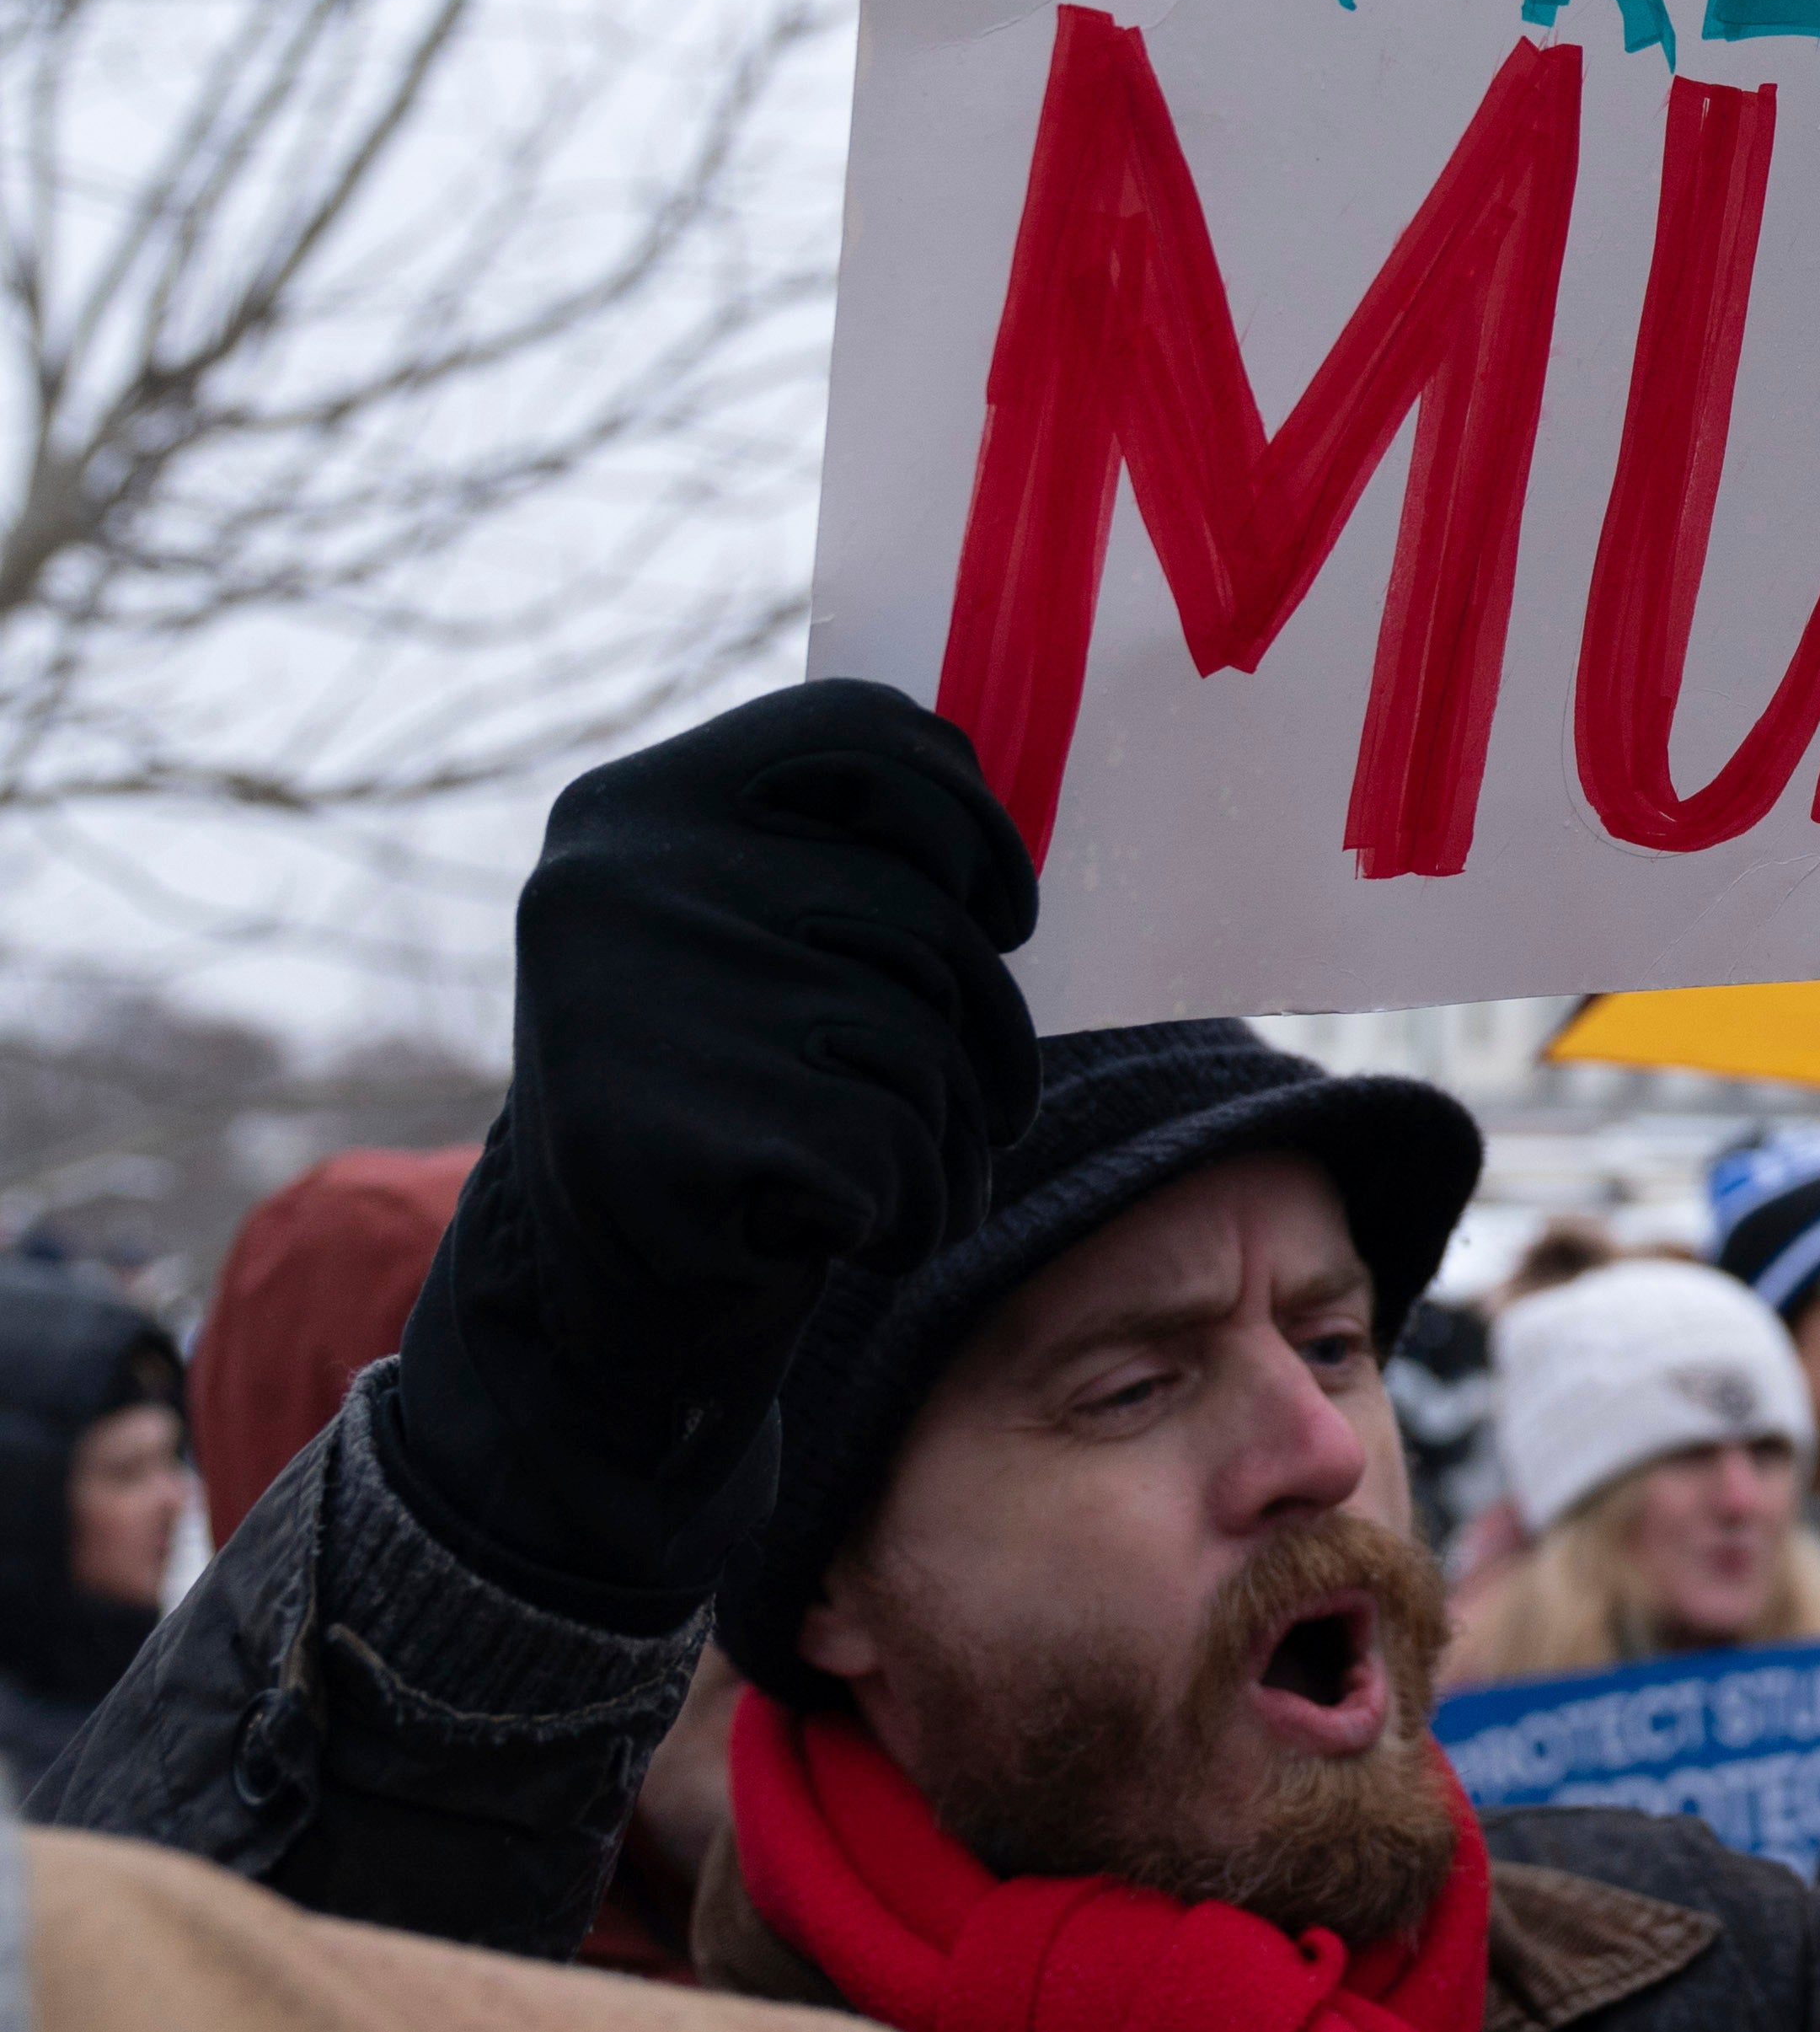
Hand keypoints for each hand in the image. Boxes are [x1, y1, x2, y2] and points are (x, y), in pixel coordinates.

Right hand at [392, 681, 1041, 1624]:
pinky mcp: (665, 1134)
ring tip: (867, 1178)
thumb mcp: (757, 940)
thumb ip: (845, 864)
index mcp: (636, 806)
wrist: (598, 1298)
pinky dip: (901, 1215)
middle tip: (959, 1102)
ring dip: (941, 1141)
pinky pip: (889, 1157)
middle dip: (984, 1034)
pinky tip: (827, 1232)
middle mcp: (619, 882)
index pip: (865, 733)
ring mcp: (637, 1002)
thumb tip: (1009, 849)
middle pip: (930, 924)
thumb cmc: (727, 1093)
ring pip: (923, 1050)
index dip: (968, 822)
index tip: (998, 908)